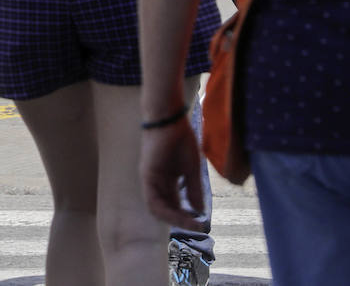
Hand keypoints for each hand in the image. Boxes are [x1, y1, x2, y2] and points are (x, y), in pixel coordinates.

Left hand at [139, 116, 205, 230]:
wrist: (170, 120)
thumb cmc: (181, 140)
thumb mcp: (192, 169)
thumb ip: (194, 190)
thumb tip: (199, 211)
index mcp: (167, 181)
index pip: (173, 206)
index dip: (186, 218)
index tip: (202, 225)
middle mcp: (156, 183)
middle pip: (165, 210)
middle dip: (181, 222)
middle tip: (197, 228)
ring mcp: (149, 180)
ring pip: (157, 209)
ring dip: (174, 219)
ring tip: (190, 224)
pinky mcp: (147, 176)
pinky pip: (152, 200)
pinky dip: (165, 211)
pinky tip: (180, 214)